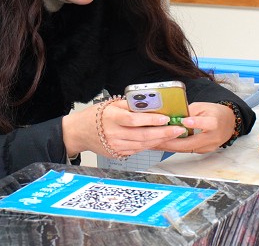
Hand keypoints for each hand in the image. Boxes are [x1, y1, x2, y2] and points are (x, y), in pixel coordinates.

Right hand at [62, 99, 187, 158]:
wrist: (80, 132)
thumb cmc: (96, 115)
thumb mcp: (111, 104)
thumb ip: (129, 104)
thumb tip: (150, 104)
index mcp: (112, 117)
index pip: (134, 120)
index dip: (151, 120)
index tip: (166, 118)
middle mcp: (114, 133)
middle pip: (142, 135)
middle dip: (163, 133)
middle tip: (178, 129)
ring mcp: (116, 145)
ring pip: (143, 144)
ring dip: (160, 140)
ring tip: (174, 134)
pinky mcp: (118, 153)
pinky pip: (138, 149)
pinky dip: (151, 145)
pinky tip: (160, 140)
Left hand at [153, 102, 234, 153]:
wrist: (228, 123)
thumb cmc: (214, 112)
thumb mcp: (203, 106)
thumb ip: (189, 111)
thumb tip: (172, 115)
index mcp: (215, 122)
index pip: (207, 124)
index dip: (196, 123)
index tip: (184, 122)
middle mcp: (213, 137)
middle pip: (191, 142)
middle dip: (172, 142)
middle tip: (157, 139)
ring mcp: (208, 147)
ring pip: (186, 149)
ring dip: (170, 147)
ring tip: (155, 143)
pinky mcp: (203, 151)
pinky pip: (187, 150)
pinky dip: (174, 147)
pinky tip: (163, 145)